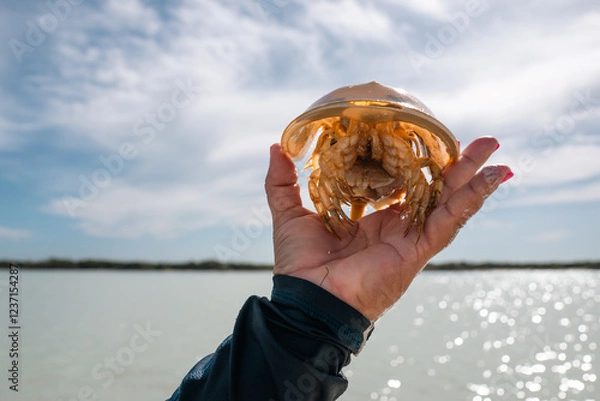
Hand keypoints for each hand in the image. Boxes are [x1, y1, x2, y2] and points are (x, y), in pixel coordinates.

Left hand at [265, 137, 511, 320]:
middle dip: (456, 165)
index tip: (425, 139)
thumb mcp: (289, 212)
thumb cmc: (298, 264)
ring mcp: (409, 240)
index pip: (401, 187)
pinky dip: (472, 199)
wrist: (306, 300)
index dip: (415, 164)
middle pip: (432, 191)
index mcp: (371, 222)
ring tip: (493, 147)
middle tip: (479, 140)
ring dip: (472, 175)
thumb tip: (277, 145)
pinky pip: (449, 221)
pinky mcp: (416, 251)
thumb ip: (282, 180)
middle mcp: (395, 230)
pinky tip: (494, 178)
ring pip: (448, 202)